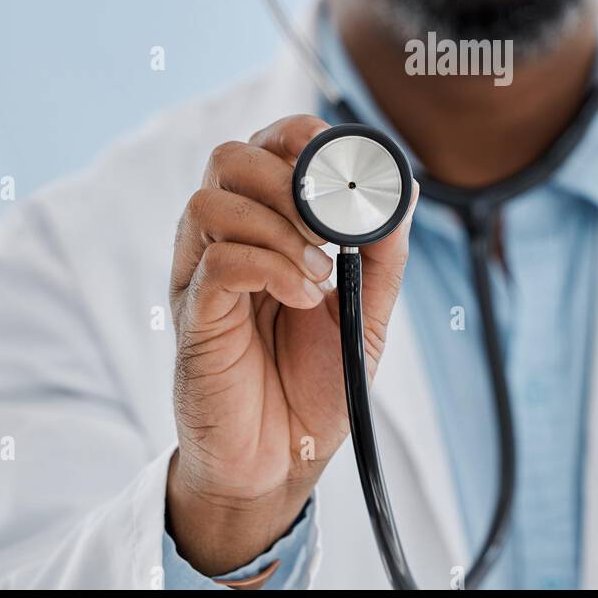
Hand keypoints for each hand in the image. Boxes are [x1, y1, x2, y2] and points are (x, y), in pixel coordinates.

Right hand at [165, 114, 416, 575]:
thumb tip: (404, 186)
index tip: (345, 167)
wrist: (285, 460)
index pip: (266, 145)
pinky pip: (216, 264)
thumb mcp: (366, 308)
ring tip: (320, 273)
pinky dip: (271, 268)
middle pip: (229, 158)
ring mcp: (201, 276)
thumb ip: (382, 249)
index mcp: (264, 225)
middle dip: (289, 177)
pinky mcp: (193, 317)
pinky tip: (303, 298)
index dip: (302, 138)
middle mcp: (224, 240)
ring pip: (211, 201)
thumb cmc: (316, 380)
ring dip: (279, 227)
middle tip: (330, 225)